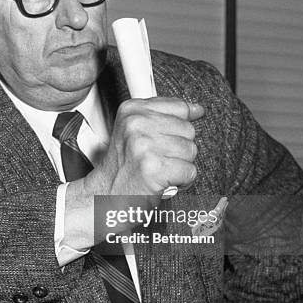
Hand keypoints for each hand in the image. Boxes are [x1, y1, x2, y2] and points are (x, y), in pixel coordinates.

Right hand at [82, 97, 203, 199]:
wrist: (106, 195)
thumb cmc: (123, 167)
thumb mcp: (136, 131)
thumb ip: (165, 116)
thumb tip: (197, 109)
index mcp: (132, 110)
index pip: (179, 107)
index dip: (179, 126)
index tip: (168, 138)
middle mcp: (136, 124)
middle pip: (187, 130)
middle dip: (179, 149)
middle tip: (157, 159)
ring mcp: (144, 145)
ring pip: (191, 150)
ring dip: (180, 165)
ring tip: (159, 170)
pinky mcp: (153, 168)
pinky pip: (189, 171)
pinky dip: (182, 181)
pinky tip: (164, 182)